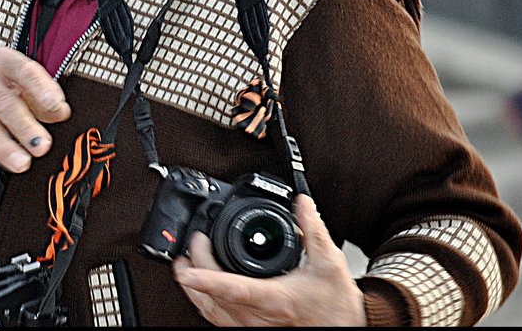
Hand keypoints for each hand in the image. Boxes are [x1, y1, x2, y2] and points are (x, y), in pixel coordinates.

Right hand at [0, 48, 70, 190]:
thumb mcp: (11, 74)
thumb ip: (38, 93)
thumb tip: (61, 113)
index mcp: (2, 62)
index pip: (23, 71)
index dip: (40, 87)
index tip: (55, 103)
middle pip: (3, 102)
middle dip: (24, 126)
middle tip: (42, 145)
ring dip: (3, 147)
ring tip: (21, 163)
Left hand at [172, 194, 366, 325]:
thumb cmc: (337, 307)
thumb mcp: (329, 263)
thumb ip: (313, 231)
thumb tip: (302, 203)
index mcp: (275, 299)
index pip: (235, 288)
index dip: (208, 279)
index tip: (186, 270)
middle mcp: (260, 318)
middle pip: (214, 297)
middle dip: (196, 268)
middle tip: (194, 242)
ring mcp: (253, 328)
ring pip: (211, 312)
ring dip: (193, 289)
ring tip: (183, 265)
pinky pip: (217, 320)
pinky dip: (204, 302)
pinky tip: (199, 289)